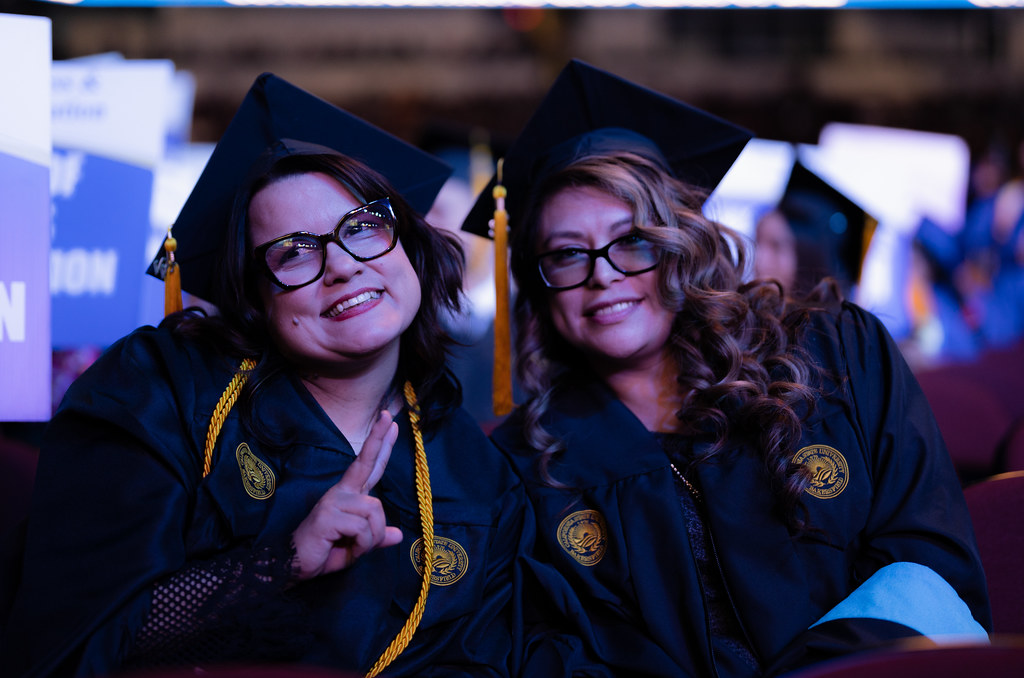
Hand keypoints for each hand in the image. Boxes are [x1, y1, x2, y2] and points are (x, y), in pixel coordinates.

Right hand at [291, 410, 403, 580]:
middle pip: (366, 463)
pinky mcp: (328, 515)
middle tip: (390, 417)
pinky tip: (348, 550)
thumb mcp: (357, 546)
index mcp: (349, 495)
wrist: (293, 567)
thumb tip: (398, 535)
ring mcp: (333, 502)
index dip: (379, 444)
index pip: (367, 465)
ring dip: (372, 537)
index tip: (389, 423)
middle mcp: (341, 493)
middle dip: (379, 440)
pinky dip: (363, 545)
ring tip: (356, 548)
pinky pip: (363, 528)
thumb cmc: (324, 553)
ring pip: (375, 512)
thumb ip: (376, 537)